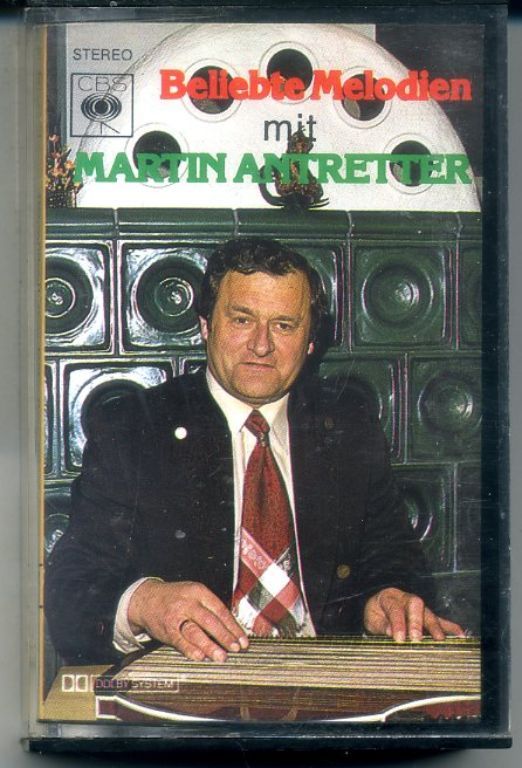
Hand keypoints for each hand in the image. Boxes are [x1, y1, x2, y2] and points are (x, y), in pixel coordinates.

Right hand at [128, 580, 248, 661]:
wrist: (146, 598)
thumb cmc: (176, 598)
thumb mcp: (194, 594)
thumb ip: (211, 609)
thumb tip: (232, 629)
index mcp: (199, 592)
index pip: (220, 610)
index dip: (233, 626)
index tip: (243, 639)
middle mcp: (188, 603)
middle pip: (210, 621)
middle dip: (225, 636)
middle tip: (236, 648)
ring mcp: (176, 616)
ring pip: (195, 632)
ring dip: (210, 646)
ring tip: (221, 656)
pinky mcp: (167, 630)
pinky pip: (180, 641)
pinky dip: (190, 650)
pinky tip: (200, 657)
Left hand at [364, 587, 465, 641]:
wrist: (381, 606)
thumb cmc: (378, 614)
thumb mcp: (372, 619)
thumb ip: (381, 625)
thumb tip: (392, 633)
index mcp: (389, 597)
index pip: (395, 608)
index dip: (398, 623)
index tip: (399, 639)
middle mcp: (406, 598)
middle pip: (415, 604)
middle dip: (417, 621)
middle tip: (417, 638)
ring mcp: (419, 607)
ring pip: (428, 612)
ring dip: (434, 626)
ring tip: (440, 640)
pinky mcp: (428, 615)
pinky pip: (440, 619)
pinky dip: (450, 627)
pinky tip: (460, 635)